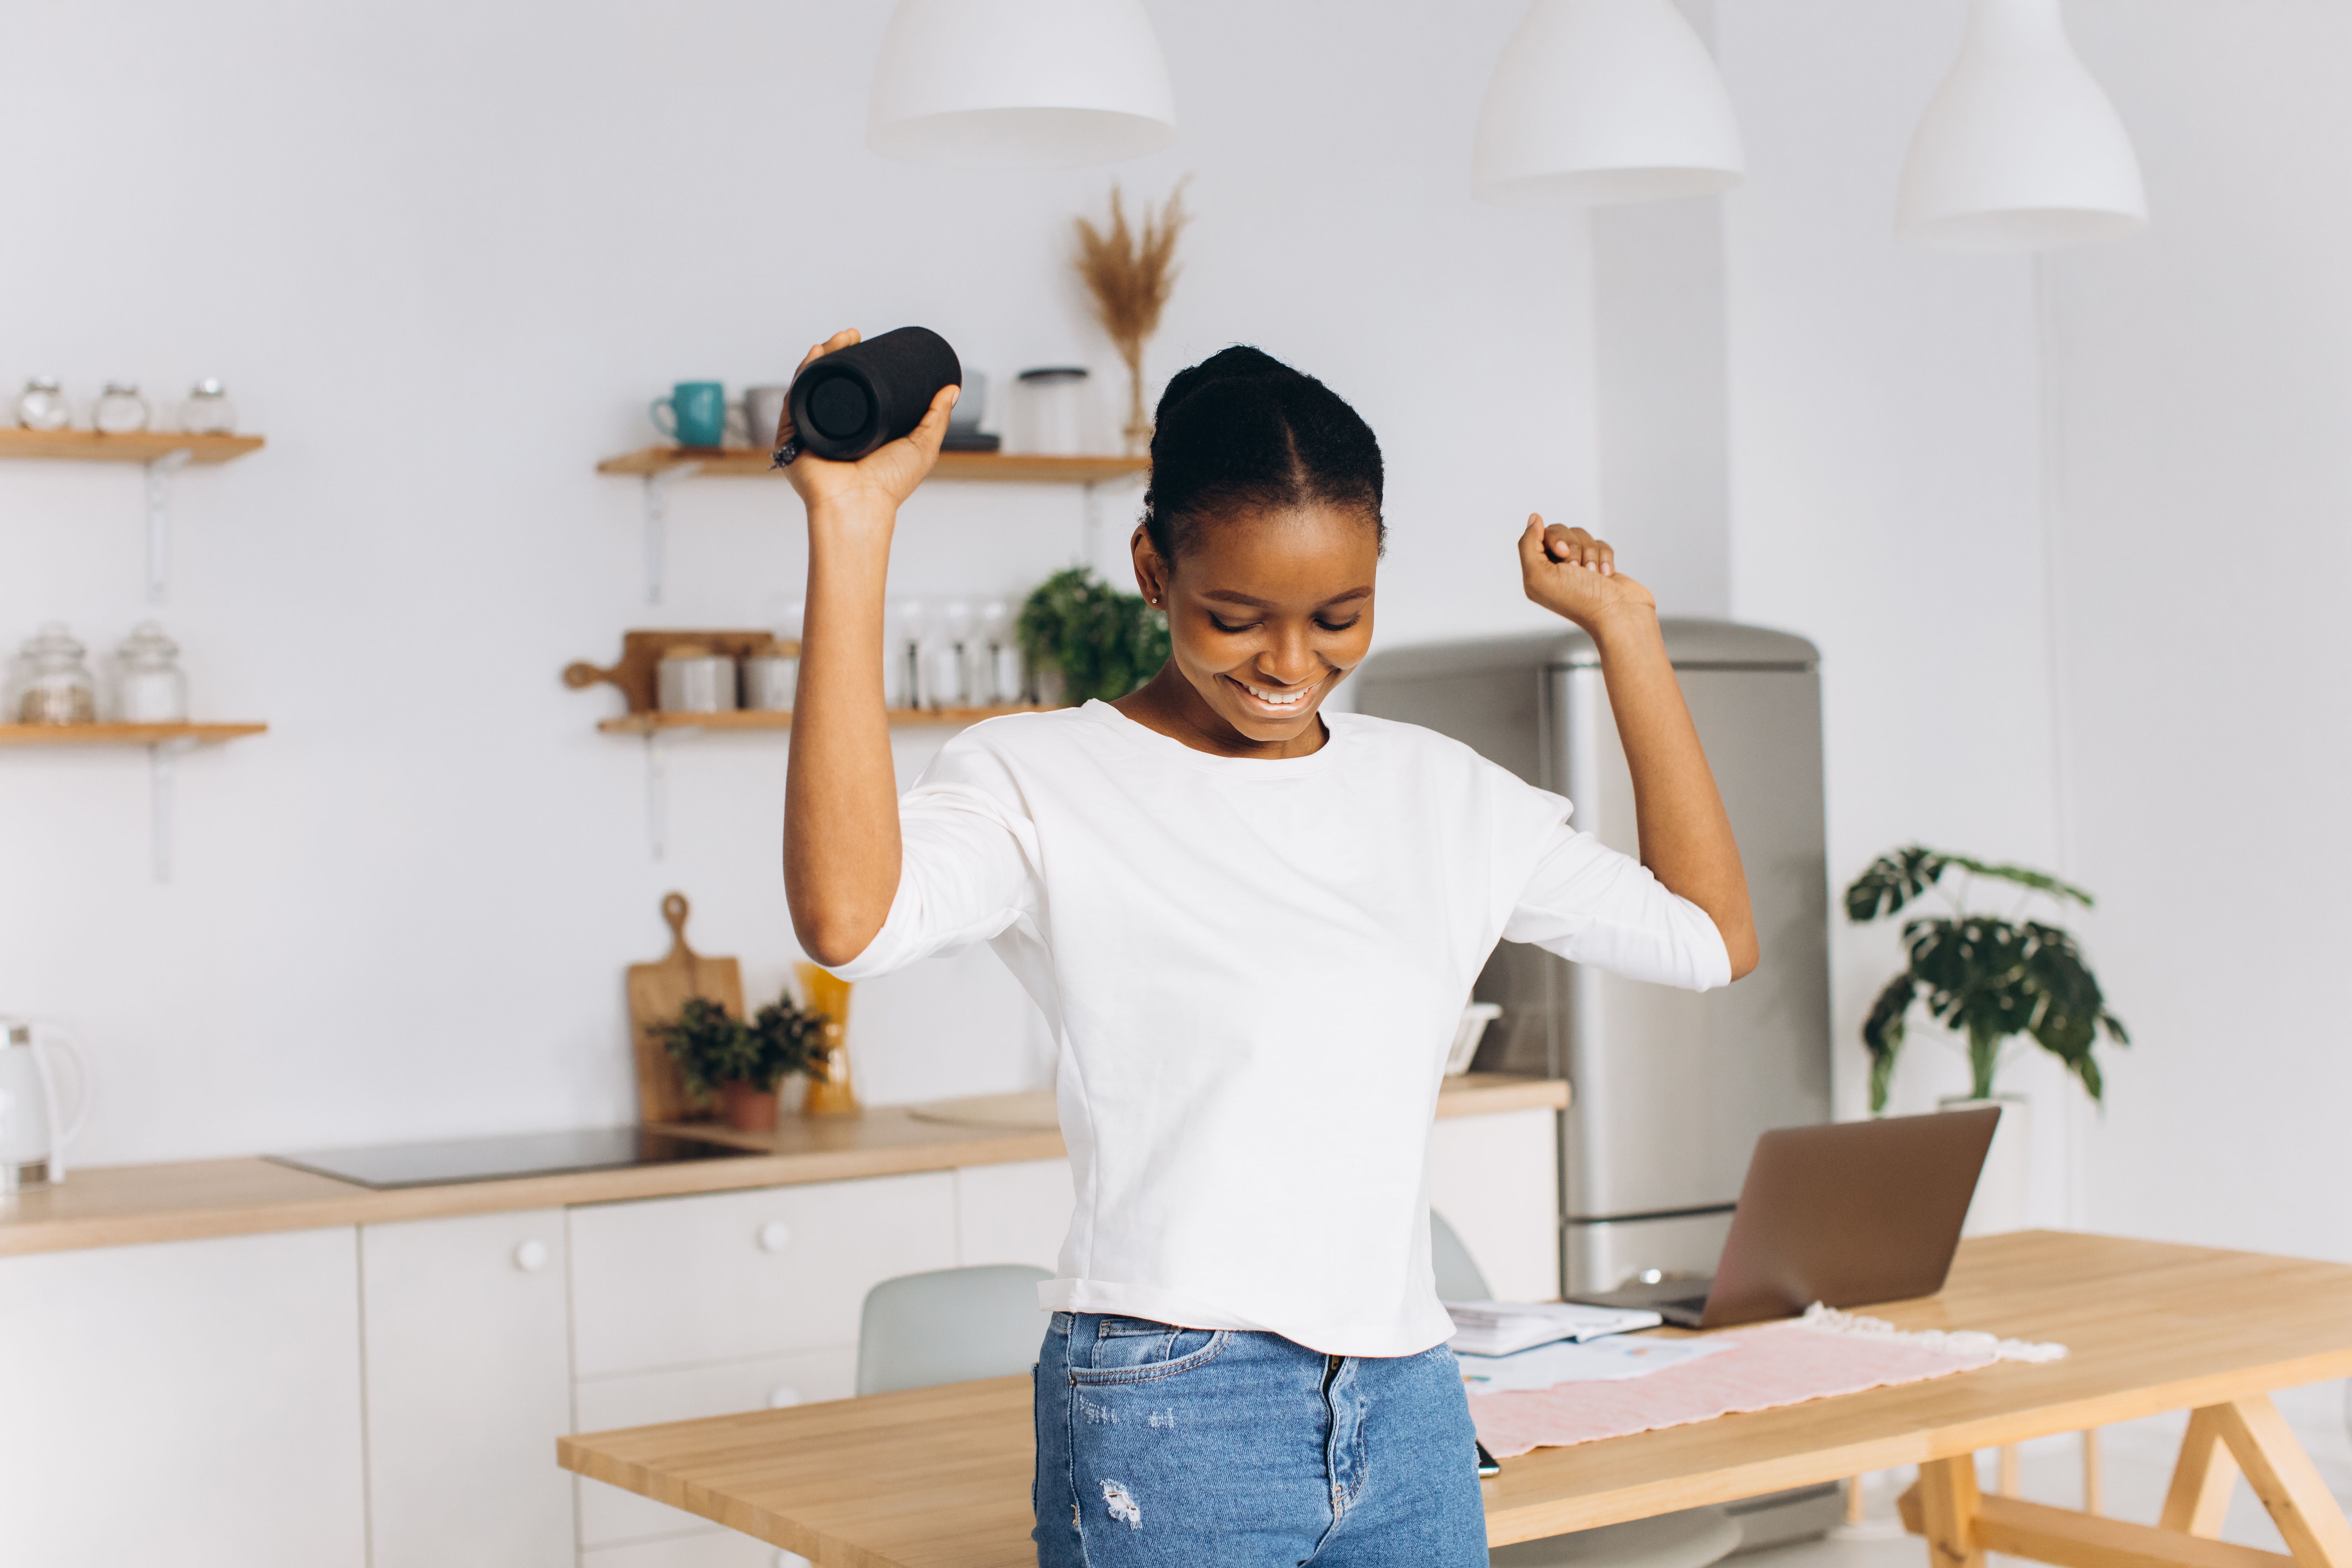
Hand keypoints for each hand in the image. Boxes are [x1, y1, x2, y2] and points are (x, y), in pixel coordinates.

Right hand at [777, 329, 959, 519]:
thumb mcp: (922, 446)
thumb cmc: (889, 485)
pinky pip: (795, 398)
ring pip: (813, 385)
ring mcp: (812, 429)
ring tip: (838, 338)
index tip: (867, 342)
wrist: (859, 504)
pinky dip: (803, 374)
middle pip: (831, 381)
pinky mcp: (793, 435)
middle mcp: (833, 428)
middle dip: (838, 353)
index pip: (854, 389)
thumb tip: (952, 389)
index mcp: (858, 429)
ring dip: (822, 356)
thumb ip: (936, 418)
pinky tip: (814, 355)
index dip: (858, 362)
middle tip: (853, 335)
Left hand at [1516, 516, 1656, 638]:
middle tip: (1578, 568)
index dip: (1553, 538)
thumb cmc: (1579, 599)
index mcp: (1537, 574)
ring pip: (1582, 536)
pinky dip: (1604, 557)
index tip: (1562, 553)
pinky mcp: (1599, 565)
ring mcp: (1579, 567)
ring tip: (1594, 575)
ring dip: (1590, 554)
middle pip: (1560, 531)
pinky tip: (1606, 576)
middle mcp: (1555, 570)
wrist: (1618, 613)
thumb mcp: (1539, 574)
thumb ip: (1528, 544)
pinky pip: (1600, 544)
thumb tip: (1533, 518)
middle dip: (1574, 546)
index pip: (1537, 536)